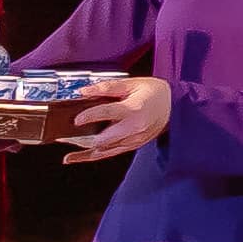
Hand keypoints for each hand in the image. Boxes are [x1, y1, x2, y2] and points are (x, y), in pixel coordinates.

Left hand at [60, 72, 177, 163]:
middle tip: (66, 136)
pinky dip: (92, 157)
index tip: (76, 118)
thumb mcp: (132, 84)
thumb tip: (84, 91)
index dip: (90, 116)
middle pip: (105, 139)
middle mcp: (134, 127)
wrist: (176, 107)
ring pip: (105, 151)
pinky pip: (110, 154)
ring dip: (85, 153)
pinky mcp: (132, 145)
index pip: (107, 113)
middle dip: (84, 140)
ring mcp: (133, 139)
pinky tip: (78, 158)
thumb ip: (107, 87)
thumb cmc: (155, 93)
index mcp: (133, 109)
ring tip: (68, 156)